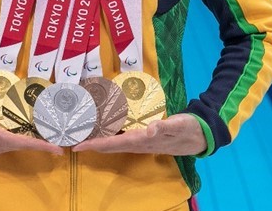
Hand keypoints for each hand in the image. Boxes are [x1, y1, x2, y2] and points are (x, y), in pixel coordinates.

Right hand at [0, 106, 62, 154]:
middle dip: (45, 145)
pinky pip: (14, 139)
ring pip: (21, 143)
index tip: (58, 149)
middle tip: (64, 141)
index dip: (41, 146)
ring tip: (55, 136)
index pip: (22, 143)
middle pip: (25, 145)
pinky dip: (27, 137)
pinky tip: (35, 131)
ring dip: (37, 141)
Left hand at [72, 113, 206, 155]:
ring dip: (98, 139)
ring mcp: (140, 141)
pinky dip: (110, 133)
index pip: (114, 144)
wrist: (200, 135)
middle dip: (91, 143)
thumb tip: (150, 129)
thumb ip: (166, 127)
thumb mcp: (179, 125)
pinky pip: (121, 136)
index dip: (95, 145)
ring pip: (114, 142)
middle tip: (72, 138)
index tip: (77, 146)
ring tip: (82, 133)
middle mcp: (138, 143)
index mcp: (142, 140)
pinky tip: (103, 127)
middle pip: (109, 145)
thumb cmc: (188, 129)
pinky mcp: (143, 136)